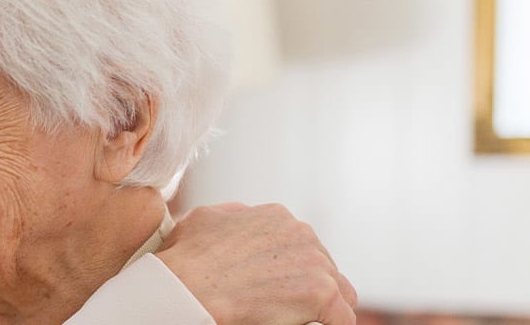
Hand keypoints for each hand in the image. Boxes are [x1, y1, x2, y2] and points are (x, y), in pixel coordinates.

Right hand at [154, 203, 357, 324]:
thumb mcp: (205, 219)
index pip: (301, 244)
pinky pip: (342, 318)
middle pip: (323, 266)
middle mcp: (301, 232)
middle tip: (284, 304)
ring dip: (322, 305)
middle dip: (307, 285)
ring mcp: (315, 262)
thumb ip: (234, 216)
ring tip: (298, 316)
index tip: (277, 283)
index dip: (290, 268)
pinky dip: (333, 324)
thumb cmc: (186, 259)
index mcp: (276, 216)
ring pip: (340, 291)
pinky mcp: (322, 293)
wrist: (186, 287)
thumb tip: (243, 217)